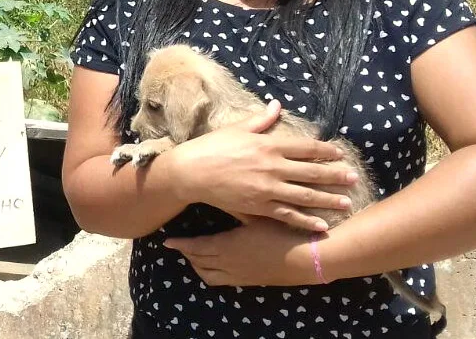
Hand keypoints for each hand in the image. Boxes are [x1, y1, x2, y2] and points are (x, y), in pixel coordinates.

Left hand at [163, 219, 319, 286]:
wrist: (307, 258)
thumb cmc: (281, 232)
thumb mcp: (257, 215)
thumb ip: (238, 205)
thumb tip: (222, 193)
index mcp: (227, 246)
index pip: (195, 247)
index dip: (180, 245)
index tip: (167, 241)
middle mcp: (228, 264)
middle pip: (199, 262)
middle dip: (187, 254)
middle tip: (178, 246)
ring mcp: (238, 275)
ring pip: (209, 275)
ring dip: (198, 266)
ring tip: (194, 257)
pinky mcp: (250, 282)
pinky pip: (222, 281)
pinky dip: (212, 274)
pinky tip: (216, 266)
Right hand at [166, 100, 357, 231]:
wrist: (191, 172)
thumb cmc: (212, 147)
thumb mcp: (237, 128)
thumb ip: (261, 120)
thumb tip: (277, 105)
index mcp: (269, 144)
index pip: (305, 147)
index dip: (325, 151)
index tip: (339, 154)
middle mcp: (273, 167)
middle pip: (312, 172)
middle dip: (335, 176)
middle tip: (354, 179)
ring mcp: (267, 189)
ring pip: (304, 195)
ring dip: (327, 200)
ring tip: (346, 203)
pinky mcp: (258, 206)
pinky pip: (287, 215)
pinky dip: (305, 221)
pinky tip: (320, 225)